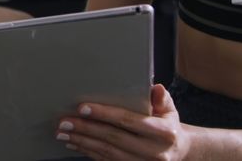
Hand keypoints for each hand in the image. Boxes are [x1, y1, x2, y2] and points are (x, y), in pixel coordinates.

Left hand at [57, 84, 190, 159]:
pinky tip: (75, 144)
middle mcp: (154, 152)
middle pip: (113, 138)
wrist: (179, 153)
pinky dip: (88, 152)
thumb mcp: (170, 111)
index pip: (128, 121)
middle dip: (85, 129)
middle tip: (64, 122)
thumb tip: (156, 88)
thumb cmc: (169, 126)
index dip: (104, 114)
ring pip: (107, 152)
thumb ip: (161, 99)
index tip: (82, 108)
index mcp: (164, 133)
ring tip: (63, 133)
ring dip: (82, 142)